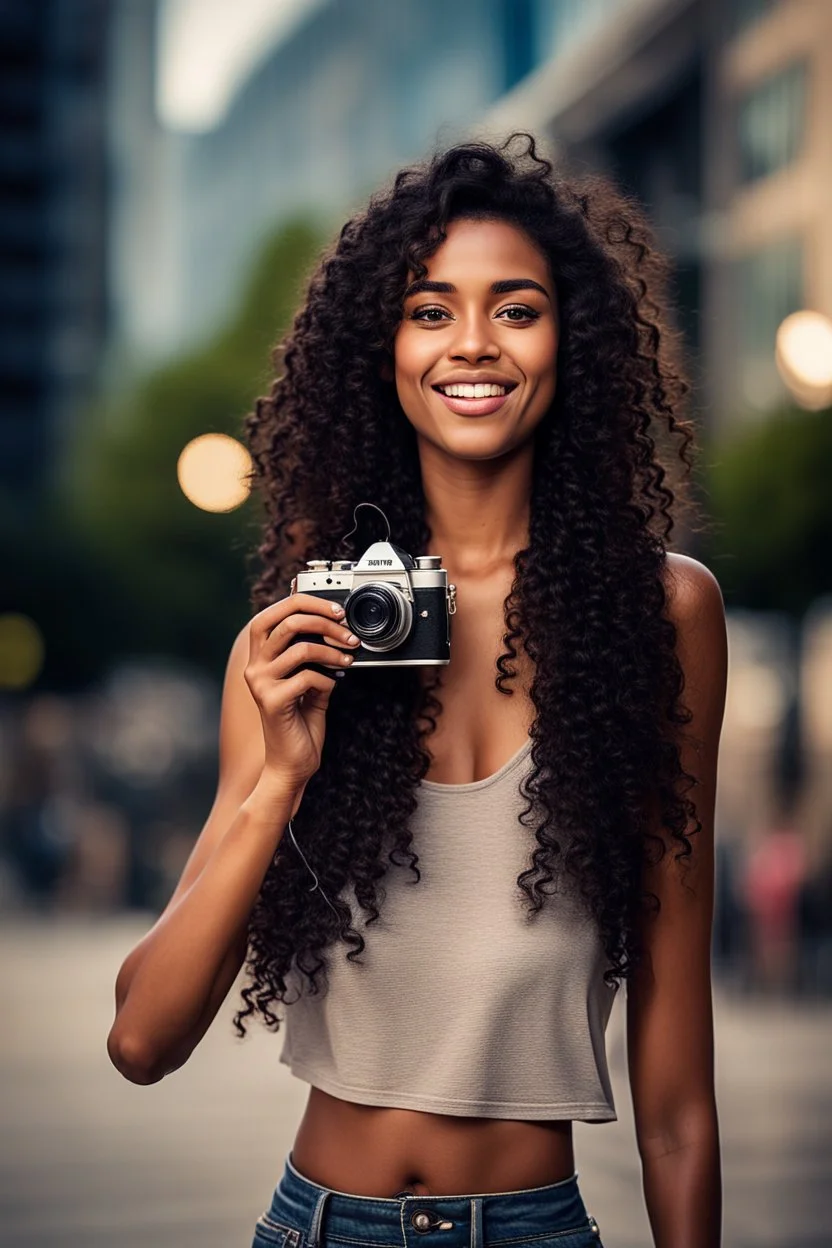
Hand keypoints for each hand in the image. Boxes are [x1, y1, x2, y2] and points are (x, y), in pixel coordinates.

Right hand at [244, 593, 359, 794]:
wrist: (292, 765)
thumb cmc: (300, 724)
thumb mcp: (309, 682)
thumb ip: (314, 656)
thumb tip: (337, 629)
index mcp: (260, 657)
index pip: (271, 613)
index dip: (304, 603)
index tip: (336, 610)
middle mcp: (255, 667)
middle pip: (285, 621)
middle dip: (323, 619)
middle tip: (346, 631)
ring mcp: (261, 684)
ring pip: (300, 647)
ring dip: (332, 650)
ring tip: (348, 659)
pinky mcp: (273, 702)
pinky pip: (307, 677)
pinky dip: (328, 679)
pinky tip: (333, 687)